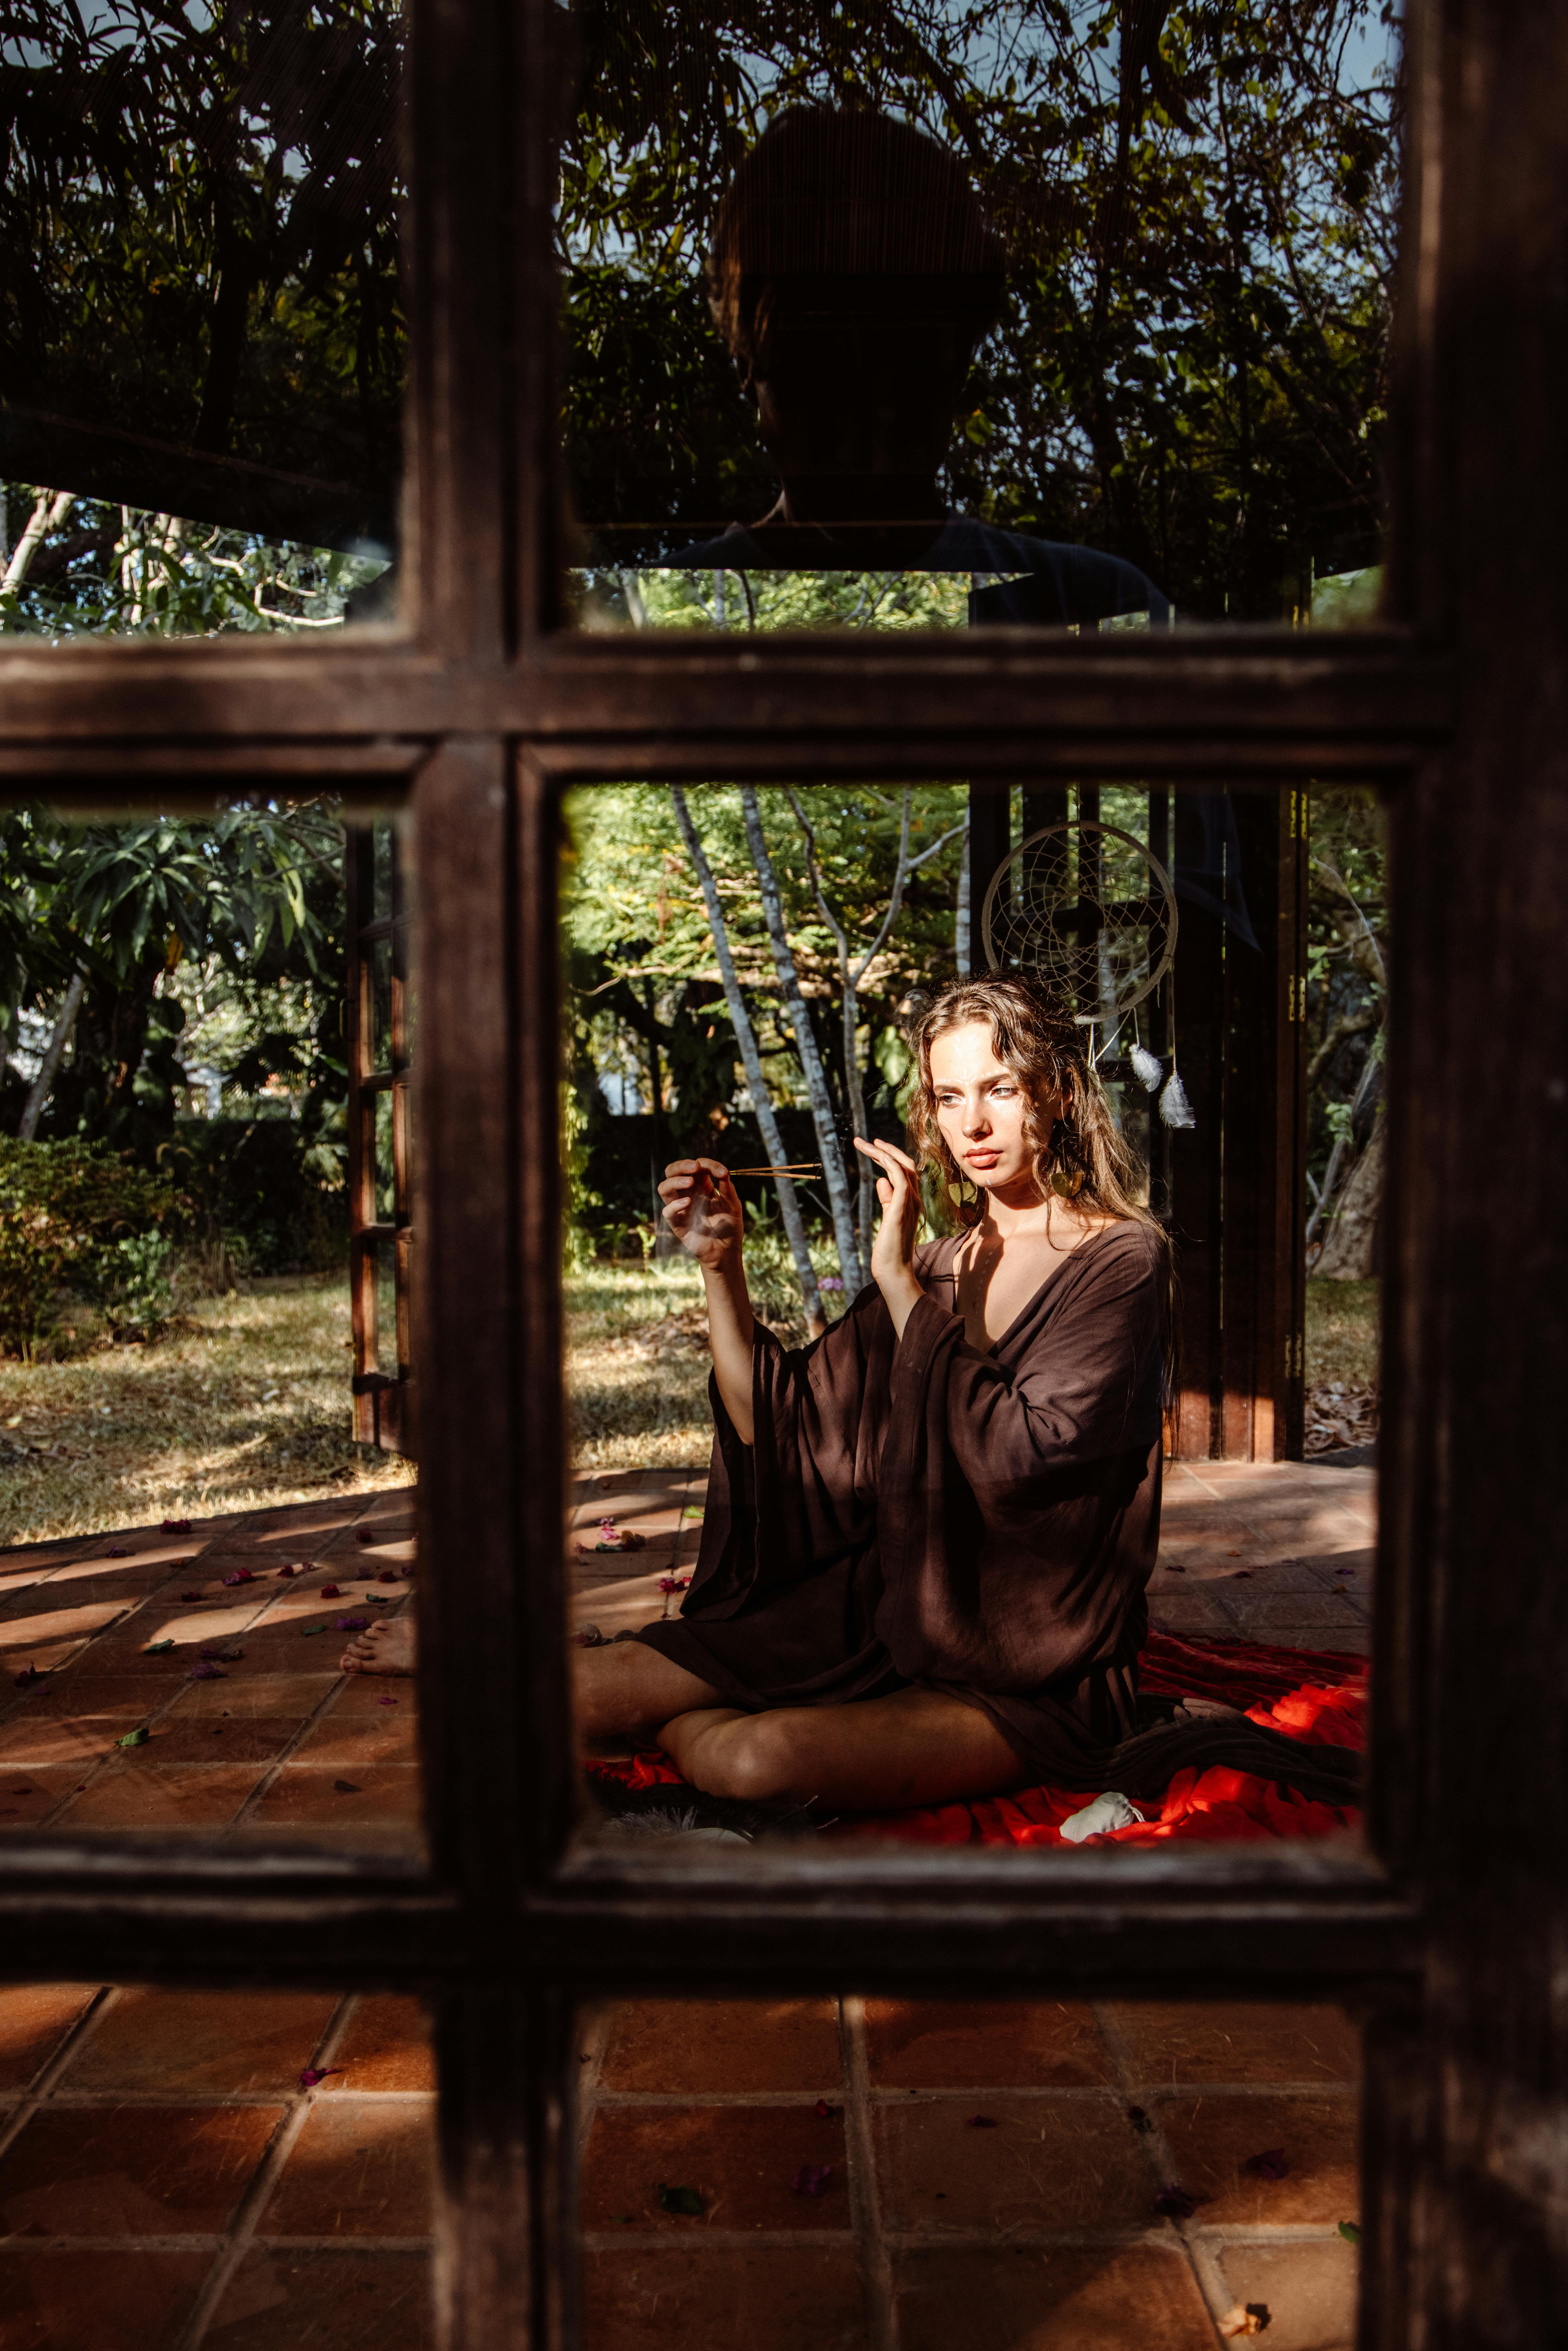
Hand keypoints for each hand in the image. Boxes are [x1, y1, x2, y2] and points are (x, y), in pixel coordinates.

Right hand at [658, 1158, 742, 1269]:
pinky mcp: (677, 1223)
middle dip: (681, 1165)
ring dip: (675, 1181)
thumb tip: (724, 1172)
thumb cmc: (730, 1226)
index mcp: (702, 1186)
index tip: (722, 1172)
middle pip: (673, 1171)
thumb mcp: (733, 1206)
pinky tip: (687, 1202)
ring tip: (689, 1181)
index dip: (708, 1165)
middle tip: (694, 1166)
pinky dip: (674, 1205)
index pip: (697, 1167)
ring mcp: (680, 1208)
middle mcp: (688, 1193)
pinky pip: (667, 1211)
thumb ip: (728, 1190)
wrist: (726, 1251)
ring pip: (664, 1188)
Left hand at [853, 1135, 922, 1329]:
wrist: (893, 1271)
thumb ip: (887, 1199)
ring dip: (884, 1153)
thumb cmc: (888, 1250)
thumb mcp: (886, 1219)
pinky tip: (879, 1157)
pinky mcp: (901, 1209)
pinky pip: (901, 1180)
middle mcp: (914, 1199)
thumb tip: (880, 1180)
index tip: (872, 1147)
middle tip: (863, 1141)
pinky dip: (891, 1165)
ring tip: (865, 1144)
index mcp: (910, 1202)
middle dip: (885, 1150)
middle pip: (905, 1165)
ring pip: (902, 1168)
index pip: (903, 1172)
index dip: (888, 1157)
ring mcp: (910, 1203)